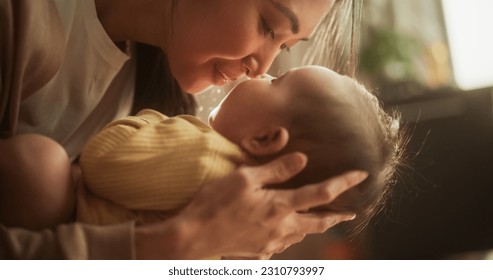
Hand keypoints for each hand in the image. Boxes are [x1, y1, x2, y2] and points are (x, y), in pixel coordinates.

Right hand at [170, 152, 367, 257]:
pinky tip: (285, 231)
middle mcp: (281, 228)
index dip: (344, 183)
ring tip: (319, 219)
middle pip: (318, 223)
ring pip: (301, 235)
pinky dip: (291, 235)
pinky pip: (283, 244)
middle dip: (337, 217)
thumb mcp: (244, 178)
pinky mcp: (259, 252)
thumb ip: (276, 170)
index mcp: (280, 207)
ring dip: (314, 226)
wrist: (192, 238)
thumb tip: (302, 159)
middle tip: (350, 214)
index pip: (321, 194)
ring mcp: (270, 244)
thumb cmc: (214, 204)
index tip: (361, 175)